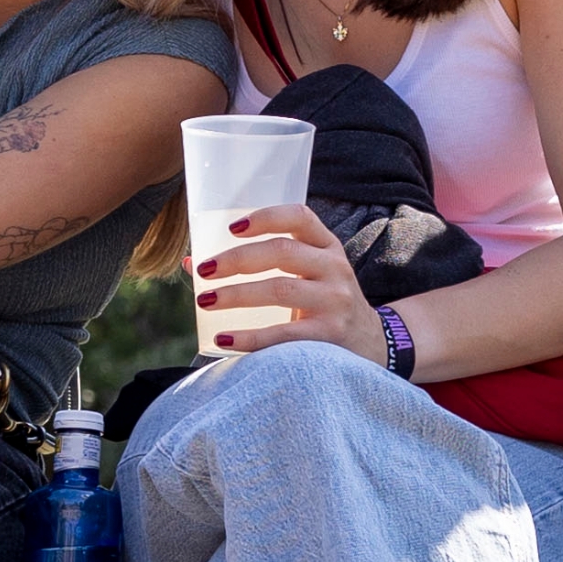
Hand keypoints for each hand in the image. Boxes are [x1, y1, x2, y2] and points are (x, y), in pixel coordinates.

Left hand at [193, 202, 389, 363]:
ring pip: (281, 289)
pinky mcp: (330, 334)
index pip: (299, 217)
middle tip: (205, 270)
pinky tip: (224, 339)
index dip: (265, 217)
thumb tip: (192, 263)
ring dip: (237, 294)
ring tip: (205, 301)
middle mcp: (334, 267)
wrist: (371, 344)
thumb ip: (257, 266)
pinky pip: (285, 334)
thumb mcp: (304, 276)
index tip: (231, 227)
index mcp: (326, 245)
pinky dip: (250, 337)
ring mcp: (335, 300)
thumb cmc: (323, 305)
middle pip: (282, 252)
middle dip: (237, 259)